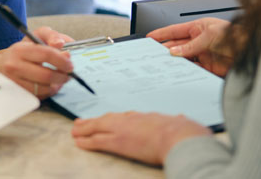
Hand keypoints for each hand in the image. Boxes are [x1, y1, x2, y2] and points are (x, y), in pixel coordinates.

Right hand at [0, 26, 74, 98]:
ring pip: (43, 88)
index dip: (62, 60)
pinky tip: (51, 85)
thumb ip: (51, 35)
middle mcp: (14, 67)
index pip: (46, 54)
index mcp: (20, 50)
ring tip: (61, 80)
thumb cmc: (22, 50)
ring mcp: (14, 83)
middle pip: (46, 75)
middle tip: (68, 74)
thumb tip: (61, 44)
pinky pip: (38, 96)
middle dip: (62, 76)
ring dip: (57, 86)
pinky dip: (48, 92)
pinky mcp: (16, 94)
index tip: (70, 64)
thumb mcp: (35, 36)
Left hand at [72, 112, 210, 165]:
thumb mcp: (182, 124)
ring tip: (76, 130)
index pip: (127, 117)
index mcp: (147, 117)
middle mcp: (132, 120)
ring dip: (85, 129)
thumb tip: (183, 120)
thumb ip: (178, 122)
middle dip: (94, 121)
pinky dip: (86, 141)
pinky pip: (97, 141)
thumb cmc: (184, 133)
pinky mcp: (117, 142)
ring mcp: (122, 130)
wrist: (179, 137)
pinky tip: (79, 142)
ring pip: (98, 127)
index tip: (109, 119)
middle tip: (82, 122)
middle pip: (109, 119)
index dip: (115, 119)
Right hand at [148, 17, 233, 76]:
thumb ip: (191, 45)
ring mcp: (202, 54)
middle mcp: (199, 41)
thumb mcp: (210, 36)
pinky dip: (185, 72)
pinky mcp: (208, 67)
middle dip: (165, 50)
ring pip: (183, 59)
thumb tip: (175, 51)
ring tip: (164, 66)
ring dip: (174, 62)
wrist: (251, 52)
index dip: (161, 34)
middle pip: (177, 46)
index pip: (175, 30)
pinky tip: (179, 73)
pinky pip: (192, 70)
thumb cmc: (235, 36)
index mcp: (198, 28)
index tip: (149, 37)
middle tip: (154, 56)